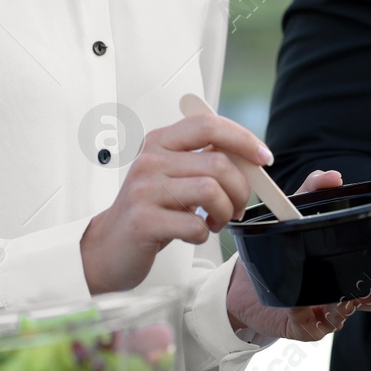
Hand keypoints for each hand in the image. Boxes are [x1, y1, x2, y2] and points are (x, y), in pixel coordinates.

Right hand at [81, 112, 271, 293]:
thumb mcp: (172, 175)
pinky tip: (195, 233)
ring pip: (211, 191)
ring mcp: (144, 190)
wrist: (108, 246)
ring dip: (224, 212)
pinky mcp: (143, 221)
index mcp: (159, 142)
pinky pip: (194, 224)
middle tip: (237, 206)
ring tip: (216, 221)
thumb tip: (249, 157)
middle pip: (218, 162)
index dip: (243, 138)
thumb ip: (203, 160)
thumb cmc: (148, 210)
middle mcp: (150, 161)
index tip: (263, 158)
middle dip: (241, 189)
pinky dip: (203, 233)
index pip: (208, 125)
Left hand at [224, 170, 370, 340]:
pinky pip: (316, 326)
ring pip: (352, 313)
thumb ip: (312, 192)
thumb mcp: (295, 214)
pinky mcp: (306, 326)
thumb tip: (333, 176)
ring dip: (351, 301)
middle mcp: (345, 291)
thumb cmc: (279, 250)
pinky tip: (304, 304)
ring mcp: (328, 312)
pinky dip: (311, 314)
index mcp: (351, 267)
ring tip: (343, 294)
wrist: (243, 283)